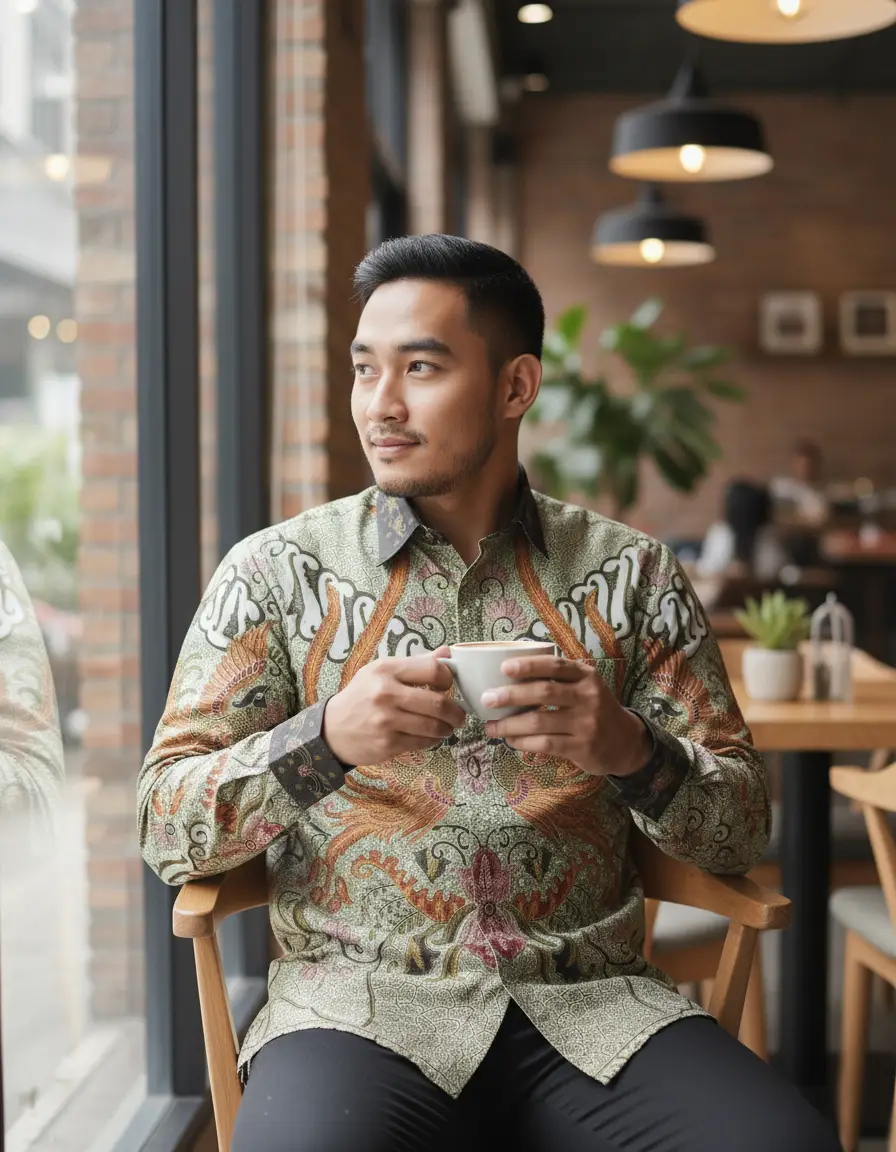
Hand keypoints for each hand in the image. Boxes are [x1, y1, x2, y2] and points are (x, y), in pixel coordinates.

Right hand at [322, 645, 466, 765]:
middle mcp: (386, 694)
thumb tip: (448, 653)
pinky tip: (430, 736)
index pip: (433, 670)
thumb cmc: (362, 696)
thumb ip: (417, 663)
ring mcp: (386, 721)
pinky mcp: (387, 744)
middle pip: (439, 703)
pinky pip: (422, 742)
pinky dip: (432, 740)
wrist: (331, 729)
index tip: (448, 686)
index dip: (448, 679)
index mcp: (387, 670)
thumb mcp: (382, 671)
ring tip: (448, 727)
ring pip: (434, 727)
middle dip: (456, 712)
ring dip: (447, 728)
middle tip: (459, 715)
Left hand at [482, 654, 650, 777]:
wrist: (626, 741)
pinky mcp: (582, 747)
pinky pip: (545, 744)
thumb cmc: (594, 708)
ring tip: (490, 726)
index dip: (529, 666)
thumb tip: (509, 676)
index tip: (504, 668)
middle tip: (487, 699)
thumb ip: (558, 678)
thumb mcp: (585, 686)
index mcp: (586, 675)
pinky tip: (510, 740)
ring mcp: (586, 723)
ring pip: (540, 721)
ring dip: (510, 724)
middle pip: (544, 692)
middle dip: (511, 695)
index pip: (555, 665)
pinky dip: (523, 742)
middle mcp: (588, 697)